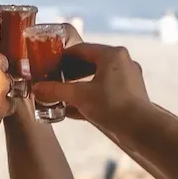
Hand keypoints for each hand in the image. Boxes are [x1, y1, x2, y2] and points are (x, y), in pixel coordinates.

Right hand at [33, 43, 151, 135]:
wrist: (141, 129)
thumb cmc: (111, 105)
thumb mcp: (79, 96)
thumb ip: (56, 91)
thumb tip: (36, 88)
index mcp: (111, 54)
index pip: (80, 49)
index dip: (61, 57)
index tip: (48, 65)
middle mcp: (122, 62)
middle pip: (90, 63)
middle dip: (70, 74)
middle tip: (54, 80)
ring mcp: (129, 78)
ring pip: (98, 78)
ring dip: (79, 87)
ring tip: (63, 96)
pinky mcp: (131, 94)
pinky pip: (106, 91)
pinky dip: (91, 96)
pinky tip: (75, 110)